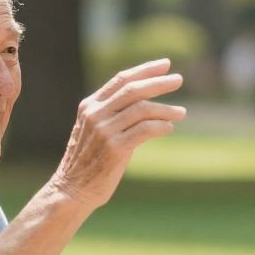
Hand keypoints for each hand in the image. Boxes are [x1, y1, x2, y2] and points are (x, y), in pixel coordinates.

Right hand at [52, 60, 185, 213]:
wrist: (72, 189)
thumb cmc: (87, 162)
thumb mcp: (94, 131)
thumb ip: (112, 115)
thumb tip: (144, 105)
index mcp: (90, 106)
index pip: (121, 80)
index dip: (144, 70)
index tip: (164, 65)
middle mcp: (96, 114)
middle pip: (133, 90)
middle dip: (159, 83)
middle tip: (178, 79)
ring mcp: (105, 131)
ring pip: (142, 109)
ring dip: (166, 109)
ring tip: (181, 113)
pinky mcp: (115, 148)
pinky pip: (145, 130)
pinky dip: (160, 126)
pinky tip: (169, 128)